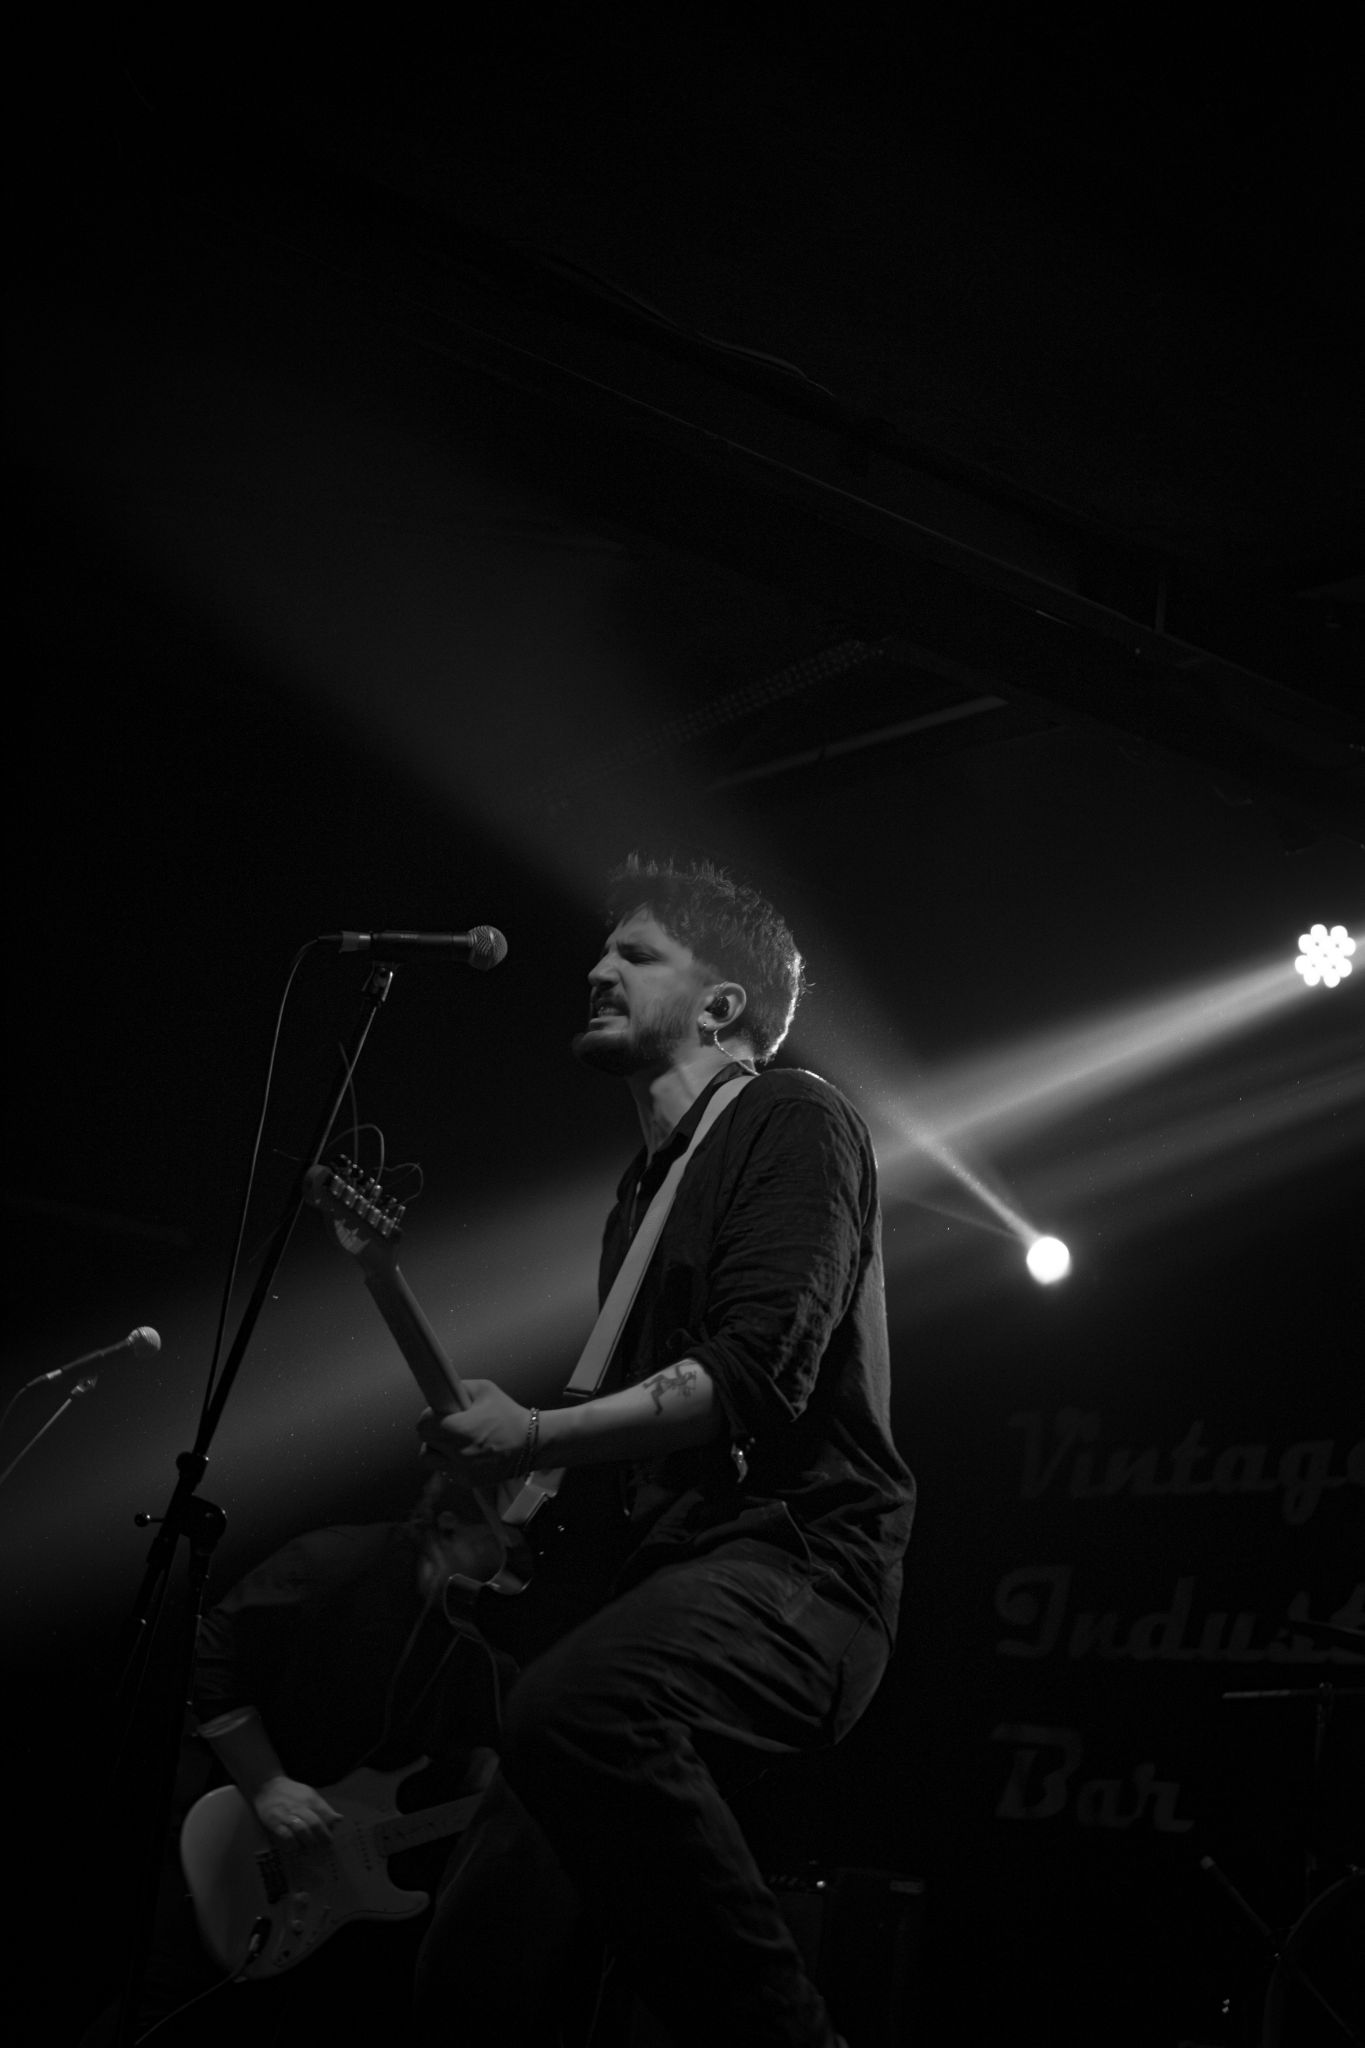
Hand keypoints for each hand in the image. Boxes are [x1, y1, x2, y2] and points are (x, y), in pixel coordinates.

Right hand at [253, 1775, 340, 1849]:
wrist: (267, 1786)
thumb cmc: (292, 1792)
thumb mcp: (310, 1794)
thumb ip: (324, 1808)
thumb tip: (339, 1819)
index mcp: (310, 1798)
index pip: (325, 1814)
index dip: (330, 1827)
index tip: (331, 1837)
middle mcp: (300, 1806)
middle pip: (315, 1823)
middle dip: (322, 1837)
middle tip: (325, 1847)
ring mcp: (286, 1814)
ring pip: (301, 1829)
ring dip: (309, 1841)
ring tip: (312, 1849)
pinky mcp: (274, 1822)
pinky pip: (285, 1835)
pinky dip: (292, 1843)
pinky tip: (296, 1848)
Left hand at [416, 1381, 532, 1483]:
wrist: (531, 1444)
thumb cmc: (507, 1414)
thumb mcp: (485, 1389)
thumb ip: (459, 1388)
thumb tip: (441, 1391)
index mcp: (458, 1428)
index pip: (423, 1425)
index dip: (428, 1418)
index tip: (438, 1415)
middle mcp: (457, 1452)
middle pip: (425, 1443)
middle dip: (433, 1433)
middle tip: (446, 1428)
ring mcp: (462, 1470)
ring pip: (431, 1460)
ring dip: (437, 1451)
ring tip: (452, 1443)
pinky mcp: (468, 1482)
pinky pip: (446, 1471)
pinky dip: (451, 1462)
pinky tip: (465, 1454)